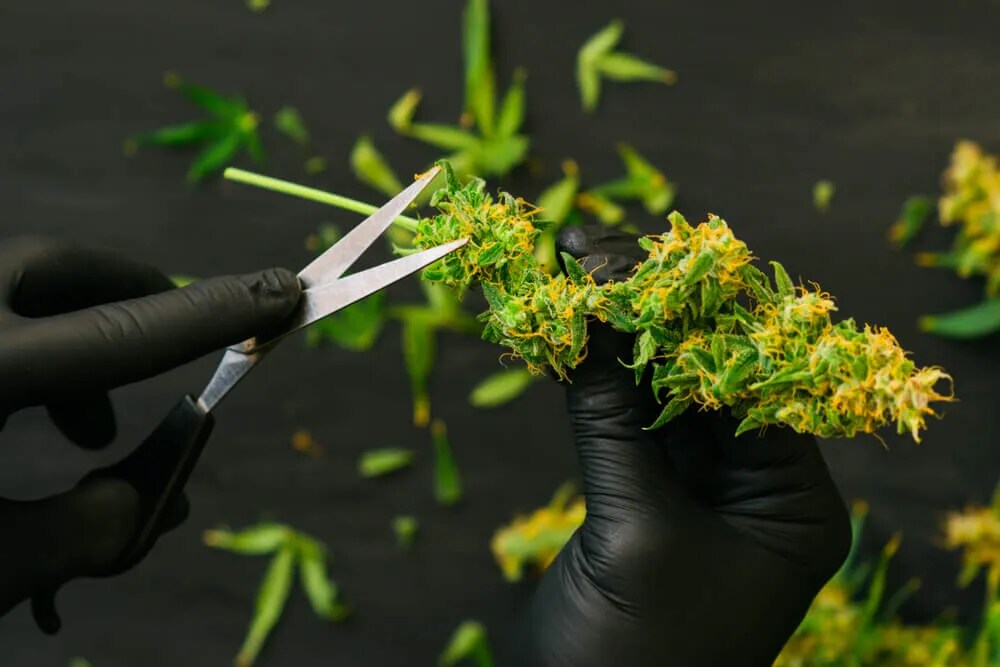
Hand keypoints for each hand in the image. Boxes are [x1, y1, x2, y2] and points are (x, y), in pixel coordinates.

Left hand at [0, 237, 300, 618]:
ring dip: (73, 333)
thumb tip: (166, 500)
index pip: (116, 337)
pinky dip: (24, 351)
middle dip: (135, 290)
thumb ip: (88, 529)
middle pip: (54, 267)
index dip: (210, 316)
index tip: (283, 290)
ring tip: (89, 425)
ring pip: (10, 284)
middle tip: (185, 332)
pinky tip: (19, 419)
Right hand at [507, 226, 850, 666]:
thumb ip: (611, 423)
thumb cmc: (636, 657)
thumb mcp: (636, 534)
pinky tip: (562, 330)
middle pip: (708, 370)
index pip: (752, 374)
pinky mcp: (648, 498)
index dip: (688, 307)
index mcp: (794, 502)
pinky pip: (624, 420)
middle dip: (648, 307)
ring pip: (660, 388)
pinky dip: (592, 376)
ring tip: (566, 270)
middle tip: (585, 247)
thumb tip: (586, 316)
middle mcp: (759, 488)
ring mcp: (702, 491)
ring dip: (614, 333)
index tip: (622, 255)